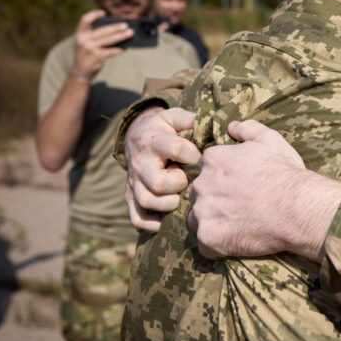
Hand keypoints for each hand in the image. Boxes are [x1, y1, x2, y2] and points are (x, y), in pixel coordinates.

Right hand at [72, 10, 131, 77]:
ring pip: (109, 40)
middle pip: (102, 30)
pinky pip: (111, 51)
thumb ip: (94, 34)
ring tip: (130, 33)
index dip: (94, 14)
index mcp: (80, 33)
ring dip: (121, 36)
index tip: (103, 12)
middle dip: (115, 27)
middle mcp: (83, 40)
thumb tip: (116, 28)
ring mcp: (90, 48)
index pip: (85, 19)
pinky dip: (119, 49)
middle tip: (126, 25)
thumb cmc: (86, 52)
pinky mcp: (97, 56)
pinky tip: (125, 48)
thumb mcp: (85, 41)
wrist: (80, 69)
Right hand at [124, 106, 198, 231]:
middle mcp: (140, 163)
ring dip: (168, 204)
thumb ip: (190, 119)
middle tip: (186, 179)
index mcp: (153, 140)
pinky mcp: (130, 197)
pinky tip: (167, 218)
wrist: (136, 137)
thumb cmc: (164, 129)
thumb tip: (210, 125)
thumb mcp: (174, 117)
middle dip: (179, 184)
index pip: (177, 149)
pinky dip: (153, 224)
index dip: (194, 155)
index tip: (199, 157)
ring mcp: (133, 182)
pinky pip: (137, 218)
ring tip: (178, 196)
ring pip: (147, 201)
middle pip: (159, 183)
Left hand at [189, 120, 321, 258]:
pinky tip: (237, 240)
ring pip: (198, 219)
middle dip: (214, 200)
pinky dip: (218, 245)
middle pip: (199, 194)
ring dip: (212, 222)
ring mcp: (203, 213)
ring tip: (238, 225)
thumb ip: (246, 128)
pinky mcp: (209, 238)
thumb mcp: (270, 139)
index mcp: (212, 159)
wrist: (297, 208)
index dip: (223, 179)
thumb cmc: (285, 173)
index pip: (206, 169)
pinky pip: (205, 245)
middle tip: (240, 207)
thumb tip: (231, 126)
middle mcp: (201, 184)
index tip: (240, 186)